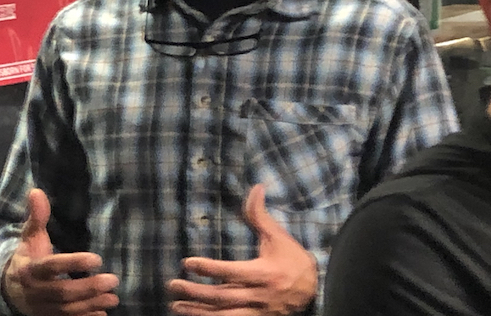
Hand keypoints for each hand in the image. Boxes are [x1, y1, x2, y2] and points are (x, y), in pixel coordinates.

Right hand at [2, 189, 119, 315]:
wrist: (9, 288)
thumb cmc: (27, 257)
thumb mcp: (29, 236)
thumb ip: (36, 217)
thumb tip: (36, 191)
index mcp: (29, 269)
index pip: (51, 267)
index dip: (73, 263)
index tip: (97, 259)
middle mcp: (34, 291)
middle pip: (62, 292)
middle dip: (88, 287)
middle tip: (112, 280)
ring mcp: (41, 308)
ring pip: (66, 309)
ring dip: (91, 304)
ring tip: (113, 297)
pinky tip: (102, 313)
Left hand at [166, 184, 316, 315]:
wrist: (317, 290)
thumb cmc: (294, 260)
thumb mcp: (279, 237)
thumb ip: (260, 216)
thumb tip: (255, 188)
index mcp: (264, 274)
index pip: (231, 272)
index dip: (209, 268)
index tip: (187, 263)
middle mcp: (260, 296)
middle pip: (222, 296)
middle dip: (196, 291)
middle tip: (173, 284)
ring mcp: (258, 311)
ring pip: (224, 315)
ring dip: (198, 312)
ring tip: (177, 306)